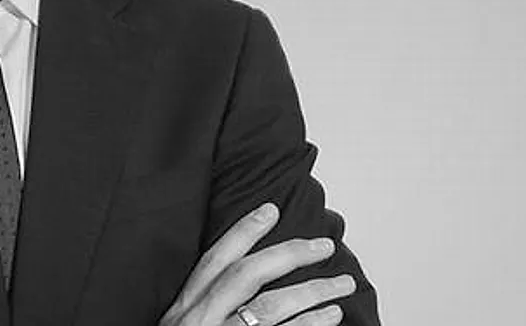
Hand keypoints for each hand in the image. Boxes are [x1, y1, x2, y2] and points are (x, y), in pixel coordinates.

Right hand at [157, 203, 356, 325]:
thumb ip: (206, 306)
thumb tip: (242, 283)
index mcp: (184, 310)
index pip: (214, 260)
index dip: (243, 232)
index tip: (270, 210)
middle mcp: (200, 322)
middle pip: (246, 276)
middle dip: (287, 254)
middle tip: (322, 245)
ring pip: (269, 308)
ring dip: (311, 292)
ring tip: (341, 284)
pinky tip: (330, 318)